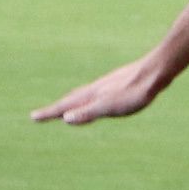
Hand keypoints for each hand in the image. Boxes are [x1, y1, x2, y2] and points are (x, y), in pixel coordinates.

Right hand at [33, 54, 170, 125]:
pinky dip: (88, 98)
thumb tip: (65, 118)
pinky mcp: (119, 83)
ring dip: (71, 102)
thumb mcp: (111, 106)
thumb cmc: (135, 92)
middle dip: (56, 108)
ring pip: (84, 94)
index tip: (33, 117)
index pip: (65, 106)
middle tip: (41, 115)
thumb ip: (89, 112)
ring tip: (65, 108)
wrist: (156, 71)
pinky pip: (96, 92)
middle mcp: (96, 88)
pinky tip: (97, 98)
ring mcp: (107, 85)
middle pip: (71, 99)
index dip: (49, 113)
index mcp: (92, 95)